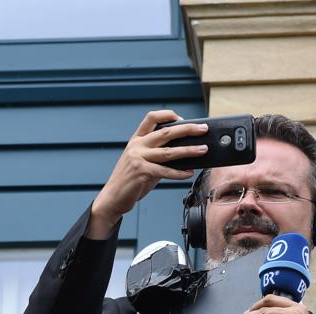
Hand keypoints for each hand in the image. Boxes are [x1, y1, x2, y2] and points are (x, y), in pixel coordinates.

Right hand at [88, 110, 208, 238]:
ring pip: (169, 151)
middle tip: (203, 129)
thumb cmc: (129, 181)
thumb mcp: (141, 162)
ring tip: (203, 149)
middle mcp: (137, 146)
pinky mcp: (141, 172)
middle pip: (166, 132)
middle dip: (188, 129)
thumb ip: (157, 155)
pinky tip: (189, 173)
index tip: (182, 119)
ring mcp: (138, 158)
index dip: (168, 115)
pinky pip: (165, 171)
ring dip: (189, 150)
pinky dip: (179, 173)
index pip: (151, 118)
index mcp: (136, 140)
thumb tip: (182, 153)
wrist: (112, 198)